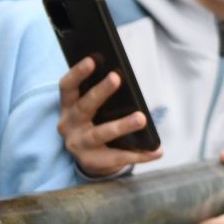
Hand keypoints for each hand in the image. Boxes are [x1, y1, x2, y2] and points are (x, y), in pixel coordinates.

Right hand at [59, 56, 161, 177]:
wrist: (88, 160)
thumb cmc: (93, 123)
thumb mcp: (89, 110)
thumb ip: (98, 96)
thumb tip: (121, 77)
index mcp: (67, 107)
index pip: (67, 87)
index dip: (77, 73)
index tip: (92, 60)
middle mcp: (68, 125)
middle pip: (84, 107)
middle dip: (100, 92)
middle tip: (117, 77)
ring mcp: (79, 145)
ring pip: (100, 134)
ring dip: (122, 125)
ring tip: (141, 118)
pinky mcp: (92, 162)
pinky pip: (119, 157)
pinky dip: (140, 155)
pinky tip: (157, 150)